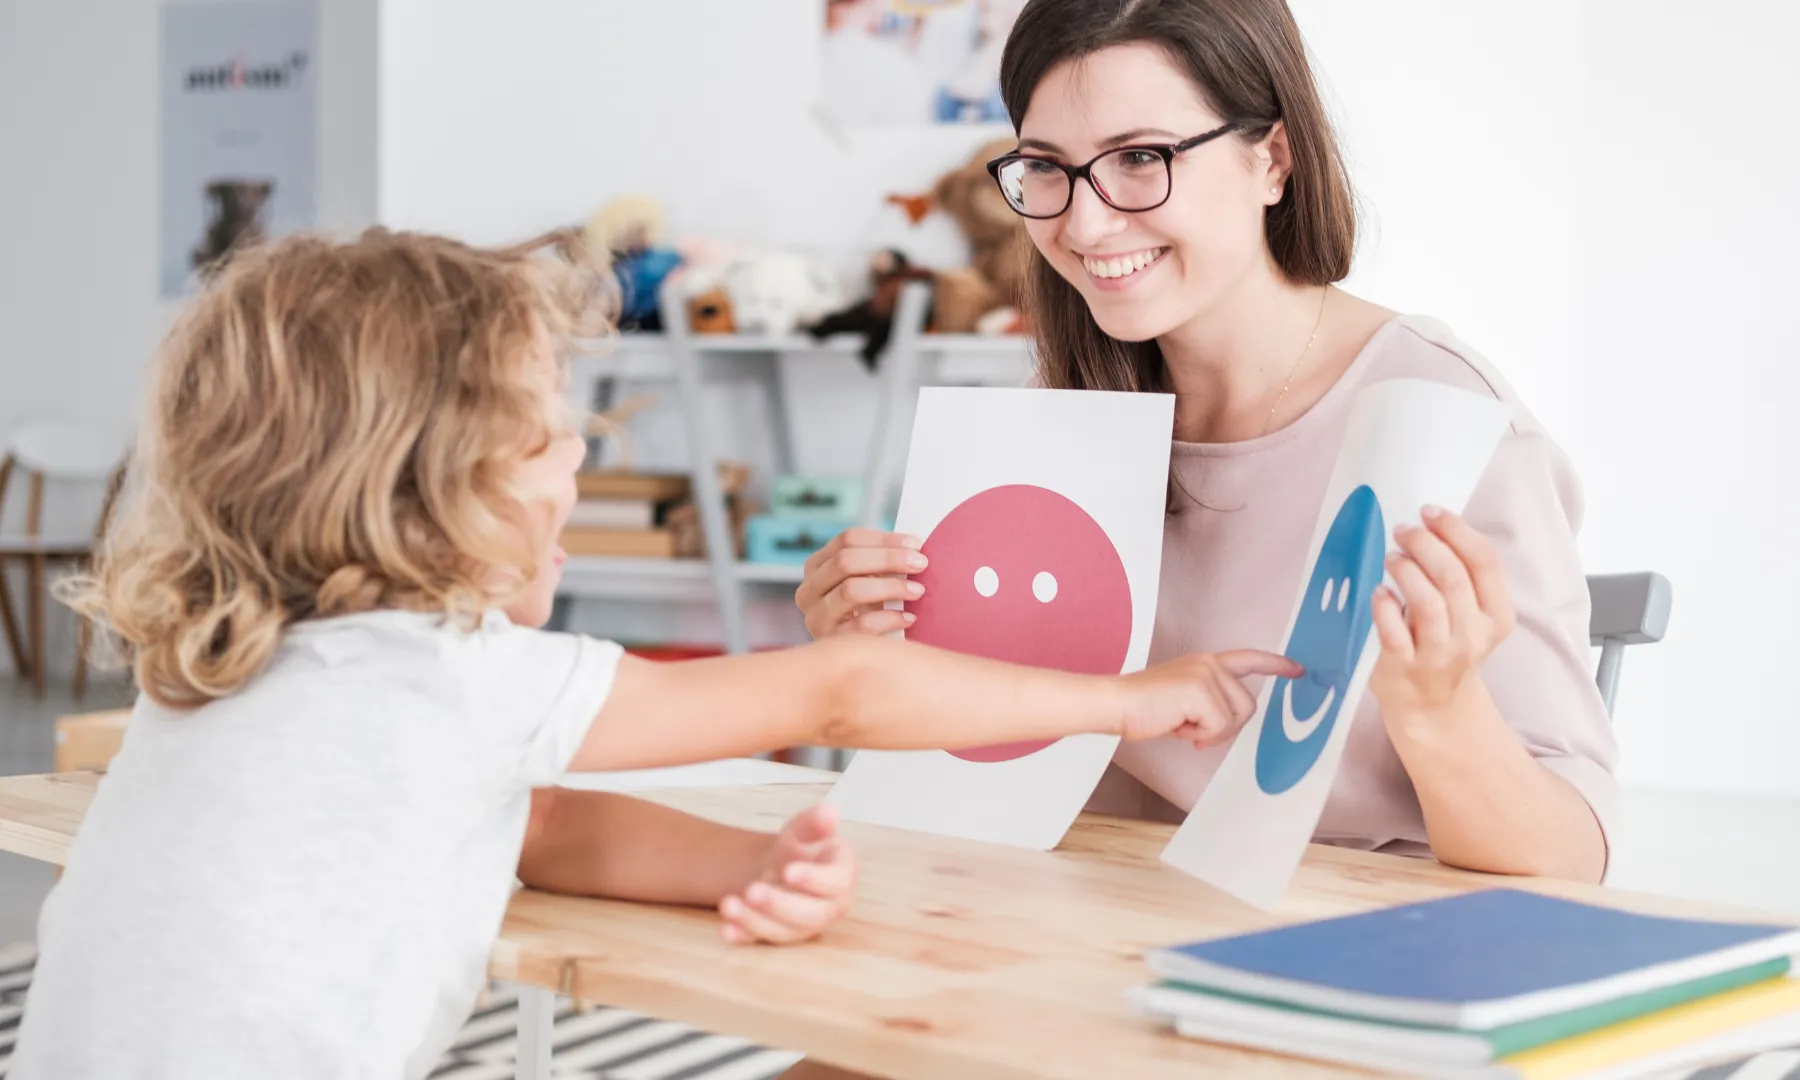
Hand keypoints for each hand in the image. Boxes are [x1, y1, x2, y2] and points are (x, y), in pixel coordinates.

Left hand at [718, 802, 857, 944]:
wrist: (780, 867)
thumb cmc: (800, 849)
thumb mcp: (805, 829)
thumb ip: (815, 823)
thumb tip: (829, 811)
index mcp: (841, 877)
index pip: (836, 883)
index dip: (813, 879)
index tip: (788, 870)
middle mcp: (828, 908)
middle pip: (809, 914)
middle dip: (779, 905)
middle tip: (752, 890)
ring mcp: (802, 926)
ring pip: (783, 932)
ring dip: (755, 921)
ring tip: (728, 904)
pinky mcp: (777, 935)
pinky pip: (761, 940)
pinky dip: (742, 936)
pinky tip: (725, 929)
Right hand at [795, 528, 928, 638]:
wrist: (858, 658)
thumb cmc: (869, 610)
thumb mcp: (869, 581)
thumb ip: (882, 562)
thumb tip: (915, 546)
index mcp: (816, 566)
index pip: (847, 539)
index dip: (884, 539)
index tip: (916, 545)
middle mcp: (808, 590)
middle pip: (845, 561)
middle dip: (888, 559)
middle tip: (921, 564)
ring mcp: (815, 618)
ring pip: (851, 590)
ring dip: (890, 587)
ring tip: (918, 591)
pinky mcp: (830, 643)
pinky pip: (861, 626)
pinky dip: (889, 618)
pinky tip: (909, 618)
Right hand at [1117, 650, 1302, 747]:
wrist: (1116, 703)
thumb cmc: (1142, 707)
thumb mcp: (1183, 700)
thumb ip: (1208, 703)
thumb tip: (1224, 726)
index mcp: (1205, 662)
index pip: (1248, 659)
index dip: (1275, 665)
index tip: (1298, 669)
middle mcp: (1209, 663)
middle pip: (1248, 705)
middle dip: (1227, 727)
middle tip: (1194, 732)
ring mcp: (1206, 675)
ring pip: (1236, 718)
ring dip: (1210, 733)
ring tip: (1182, 726)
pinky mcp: (1201, 691)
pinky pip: (1219, 727)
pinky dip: (1200, 736)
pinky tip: (1178, 728)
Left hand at [1371, 506, 1514, 722]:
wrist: (1432, 705)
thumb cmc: (1446, 644)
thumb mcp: (1468, 614)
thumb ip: (1459, 576)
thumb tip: (1431, 525)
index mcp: (1496, 616)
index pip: (1485, 562)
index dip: (1457, 530)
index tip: (1431, 512)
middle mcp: (1472, 636)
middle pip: (1453, 577)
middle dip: (1425, 544)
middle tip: (1403, 530)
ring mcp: (1439, 654)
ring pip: (1427, 602)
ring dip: (1406, 570)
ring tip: (1392, 558)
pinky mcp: (1404, 667)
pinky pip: (1394, 630)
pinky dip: (1384, 605)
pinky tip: (1378, 592)